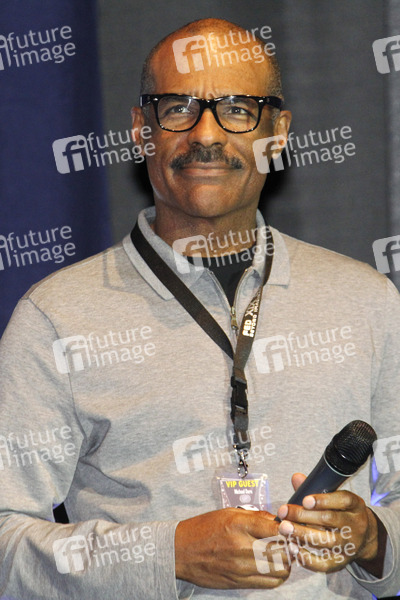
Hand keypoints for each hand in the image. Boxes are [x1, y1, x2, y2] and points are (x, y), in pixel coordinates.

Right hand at [175, 507, 290, 588]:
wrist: (181, 551)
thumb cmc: (204, 528)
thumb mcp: (228, 513)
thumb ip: (255, 517)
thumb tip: (277, 521)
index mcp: (238, 525)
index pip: (276, 529)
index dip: (290, 529)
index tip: (293, 528)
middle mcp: (241, 547)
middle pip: (282, 552)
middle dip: (291, 547)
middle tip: (292, 542)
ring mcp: (241, 568)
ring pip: (280, 570)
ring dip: (286, 562)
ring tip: (283, 555)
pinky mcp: (239, 582)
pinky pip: (269, 583)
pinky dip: (277, 576)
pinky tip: (274, 567)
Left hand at [276, 473, 380, 573]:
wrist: (363, 537)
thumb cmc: (341, 512)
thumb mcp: (335, 497)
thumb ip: (314, 488)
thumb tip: (296, 477)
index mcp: (355, 505)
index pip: (343, 500)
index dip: (324, 500)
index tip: (305, 500)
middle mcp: (355, 525)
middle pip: (329, 519)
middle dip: (303, 515)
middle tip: (283, 511)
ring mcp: (349, 545)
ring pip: (324, 540)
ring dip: (301, 534)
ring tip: (284, 528)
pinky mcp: (341, 562)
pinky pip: (324, 563)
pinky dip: (307, 558)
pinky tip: (293, 547)